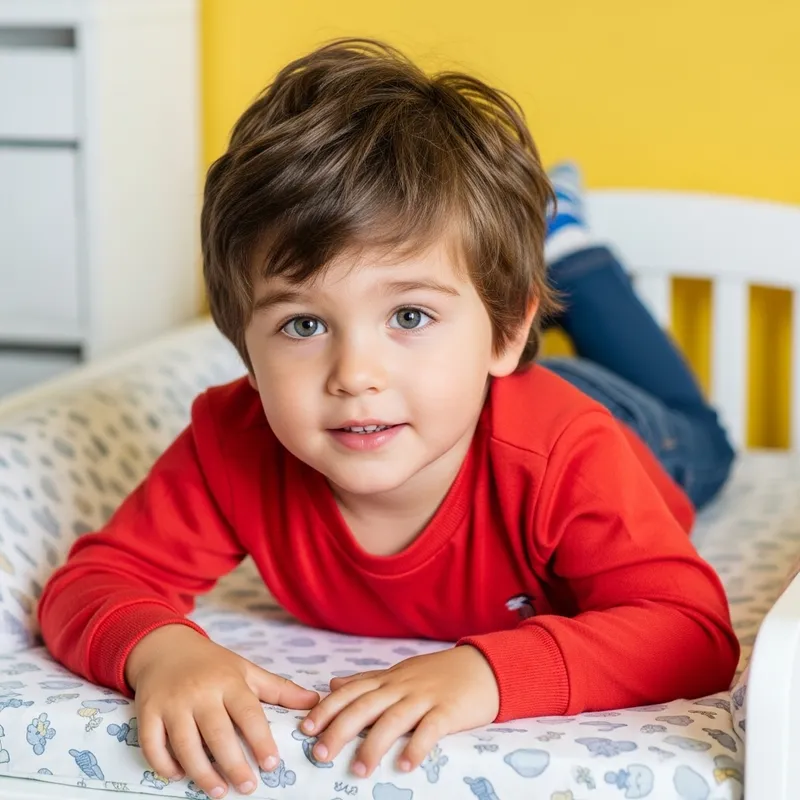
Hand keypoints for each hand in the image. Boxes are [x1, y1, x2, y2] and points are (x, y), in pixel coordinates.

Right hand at [127, 625, 318, 797]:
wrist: (165, 647)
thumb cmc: (212, 664)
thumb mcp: (246, 670)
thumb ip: (279, 688)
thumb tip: (314, 701)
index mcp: (228, 681)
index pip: (248, 713)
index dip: (260, 740)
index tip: (272, 764)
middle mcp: (200, 691)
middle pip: (217, 733)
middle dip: (233, 764)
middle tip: (248, 788)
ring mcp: (172, 702)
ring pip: (185, 744)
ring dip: (201, 772)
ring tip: (219, 791)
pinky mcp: (147, 712)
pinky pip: (152, 745)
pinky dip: (164, 765)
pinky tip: (179, 776)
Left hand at [299, 646, 498, 776]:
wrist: (483, 666)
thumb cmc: (438, 673)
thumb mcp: (399, 672)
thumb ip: (367, 681)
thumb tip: (333, 685)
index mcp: (388, 679)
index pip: (351, 692)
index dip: (327, 709)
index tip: (305, 727)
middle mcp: (401, 687)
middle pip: (365, 706)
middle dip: (339, 729)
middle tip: (319, 753)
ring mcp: (425, 697)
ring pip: (393, 719)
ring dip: (373, 745)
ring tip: (358, 770)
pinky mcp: (448, 710)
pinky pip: (430, 728)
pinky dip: (416, 746)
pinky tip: (405, 765)